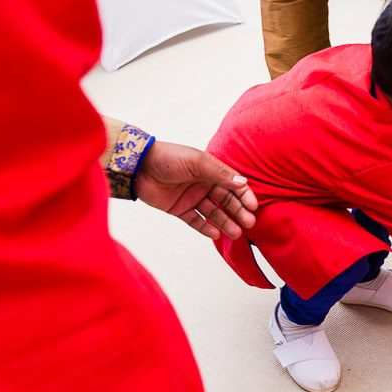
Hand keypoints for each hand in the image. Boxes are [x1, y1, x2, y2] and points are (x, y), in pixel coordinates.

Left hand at [134, 141, 257, 240]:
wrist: (138, 166)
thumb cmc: (169, 158)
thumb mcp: (197, 163)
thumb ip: (219, 174)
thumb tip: (243, 183)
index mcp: (210, 170)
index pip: (233, 184)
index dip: (244, 195)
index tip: (253, 207)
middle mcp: (203, 184)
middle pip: (226, 200)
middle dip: (238, 212)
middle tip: (249, 223)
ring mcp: (191, 197)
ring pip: (213, 212)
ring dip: (225, 222)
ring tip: (236, 233)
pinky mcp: (179, 208)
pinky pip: (195, 220)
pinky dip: (205, 227)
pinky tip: (215, 234)